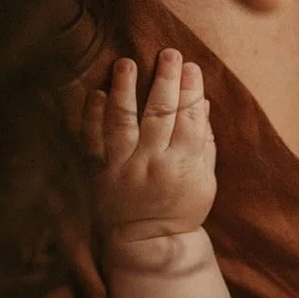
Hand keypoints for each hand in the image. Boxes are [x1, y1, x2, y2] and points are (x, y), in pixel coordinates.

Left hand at [84, 49, 215, 258]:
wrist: (148, 243)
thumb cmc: (181, 209)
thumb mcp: (204, 180)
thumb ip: (205, 142)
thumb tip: (203, 102)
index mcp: (183, 166)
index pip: (190, 121)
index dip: (191, 91)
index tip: (191, 67)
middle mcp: (152, 164)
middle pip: (160, 115)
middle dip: (165, 81)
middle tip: (169, 54)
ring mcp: (123, 168)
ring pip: (123, 122)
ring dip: (125, 90)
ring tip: (127, 63)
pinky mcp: (99, 174)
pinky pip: (93, 141)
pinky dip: (93, 117)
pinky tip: (97, 93)